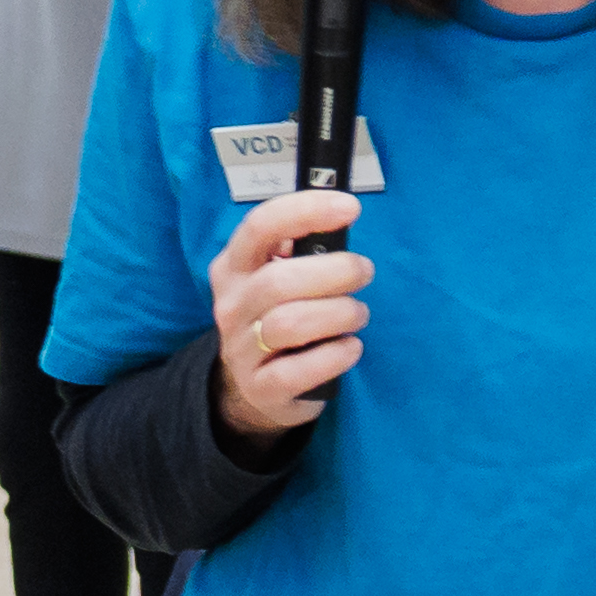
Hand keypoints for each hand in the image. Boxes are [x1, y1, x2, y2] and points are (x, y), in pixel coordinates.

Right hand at [205, 188, 367, 443]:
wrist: (255, 386)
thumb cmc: (281, 316)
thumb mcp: (280, 277)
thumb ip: (303, 249)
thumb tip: (339, 214)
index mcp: (234, 267)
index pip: (259, 227)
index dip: (306, 211)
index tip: (350, 207)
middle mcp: (231, 305)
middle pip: (279, 280)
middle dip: (335, 272)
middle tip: (364, 272)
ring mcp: (240, 349)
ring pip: (290, 323)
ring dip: (339, 314)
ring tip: (358, 314)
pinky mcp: (261, 388)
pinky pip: (298, 371)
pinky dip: (334, 356)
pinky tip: (350, 348)